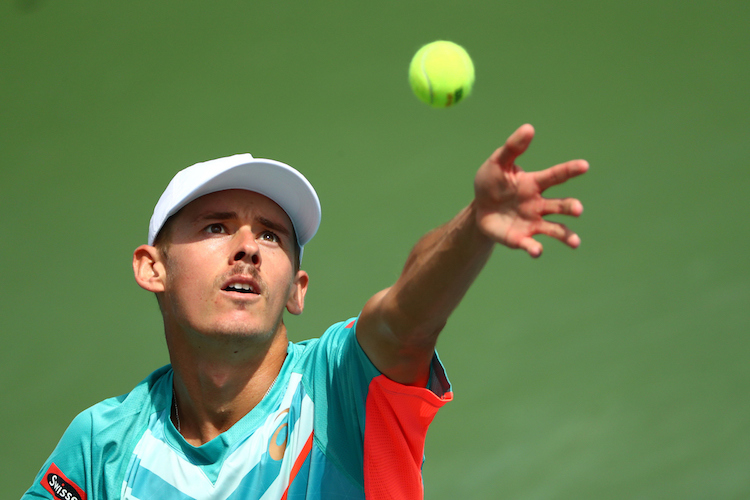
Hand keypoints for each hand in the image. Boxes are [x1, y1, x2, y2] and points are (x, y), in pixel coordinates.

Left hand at [473, 124, 588, 256]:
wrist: (479, 209)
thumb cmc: (491, 183)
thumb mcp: (497, 163)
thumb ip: (512, 148)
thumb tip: (529, 128)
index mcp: (535, 183)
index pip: (556, 176)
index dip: (570, 170)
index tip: (584, 165)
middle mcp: (539, 204)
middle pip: (561, 206)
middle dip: (571, 207)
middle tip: (577, 209)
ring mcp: (533, 223)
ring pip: (556, 229)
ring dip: (566, 235)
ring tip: (575, 242)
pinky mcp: (522, 239)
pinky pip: (532, 244)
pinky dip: (535, 248)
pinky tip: (536, 251)